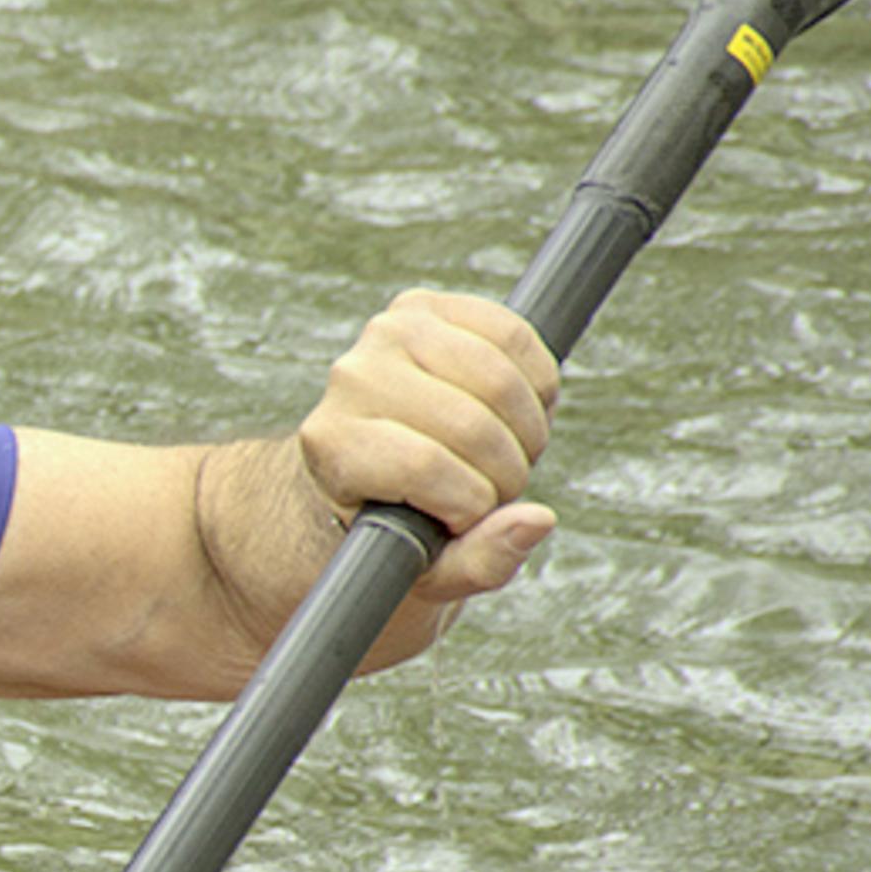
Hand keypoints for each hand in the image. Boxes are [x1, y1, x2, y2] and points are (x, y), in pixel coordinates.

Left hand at [294, 289, 562, 610]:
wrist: (357, 465)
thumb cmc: (387, 520)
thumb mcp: (422, 567)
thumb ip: (478, 561)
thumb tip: (536, 520)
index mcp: (332, 445)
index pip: (426, 467)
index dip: (469, 501)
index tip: (465, 518)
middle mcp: (350, 379)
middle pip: (472, 424)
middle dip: (507, 469)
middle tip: (495, 486)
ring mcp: (386, 334)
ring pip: (500, 379)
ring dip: (527, 427)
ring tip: (507, 450)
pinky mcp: (426, 305)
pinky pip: (514, 335)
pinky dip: (537, 381)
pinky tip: (518, 410)